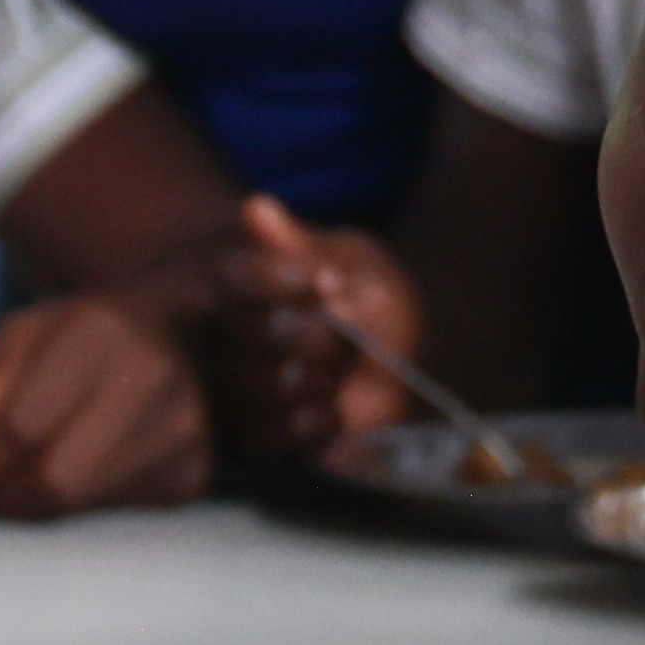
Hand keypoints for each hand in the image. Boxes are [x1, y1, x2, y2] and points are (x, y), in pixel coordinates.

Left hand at [0, 289, 209, 517]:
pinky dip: (67, 504)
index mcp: (100, 331)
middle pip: (51, 477)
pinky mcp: (191, 474)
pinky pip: (105, 511)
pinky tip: (59, 475)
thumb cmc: (88, 333)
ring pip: (76, 502)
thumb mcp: (25, 332)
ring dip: (22, 504)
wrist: (180, 330)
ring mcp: (181, 432)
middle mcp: (151, 379)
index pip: (20, 425)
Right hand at [182, 193, 424, 469]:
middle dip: (314, 338)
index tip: (328, 287)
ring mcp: (239, 387)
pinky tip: (334, 413)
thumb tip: (255, 207)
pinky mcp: (257, 435)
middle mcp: (231, 334)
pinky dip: (308, 427)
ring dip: (314, 383)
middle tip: (349, 341)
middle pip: (252, 334)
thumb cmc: (380, 307)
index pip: (238, 276)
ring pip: (257, 387)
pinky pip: (264, 437)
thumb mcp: (356, 265)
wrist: (414, 375)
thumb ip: (305, 248)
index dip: (287, 285)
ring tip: (342, 378)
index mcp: (247, 284)